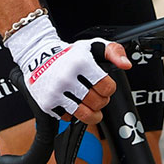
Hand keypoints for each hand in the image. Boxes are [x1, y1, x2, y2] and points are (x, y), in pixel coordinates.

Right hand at [6, 16, 124, 124]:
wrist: (37, 56)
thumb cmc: (68, 54)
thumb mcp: (92, 46)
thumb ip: (114, 52)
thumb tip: (126, 65)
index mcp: (81, 63)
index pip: (107, 87)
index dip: (109, 89)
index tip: (104, 86)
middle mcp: (67, 77)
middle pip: (97, 102)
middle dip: (101, 101)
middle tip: (96, 95)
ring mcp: (55, 91)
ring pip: (84, 114)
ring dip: (93, 115)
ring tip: (92, 109)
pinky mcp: (47, 103)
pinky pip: (68, 118)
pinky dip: (73, 114)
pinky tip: (73, 104)